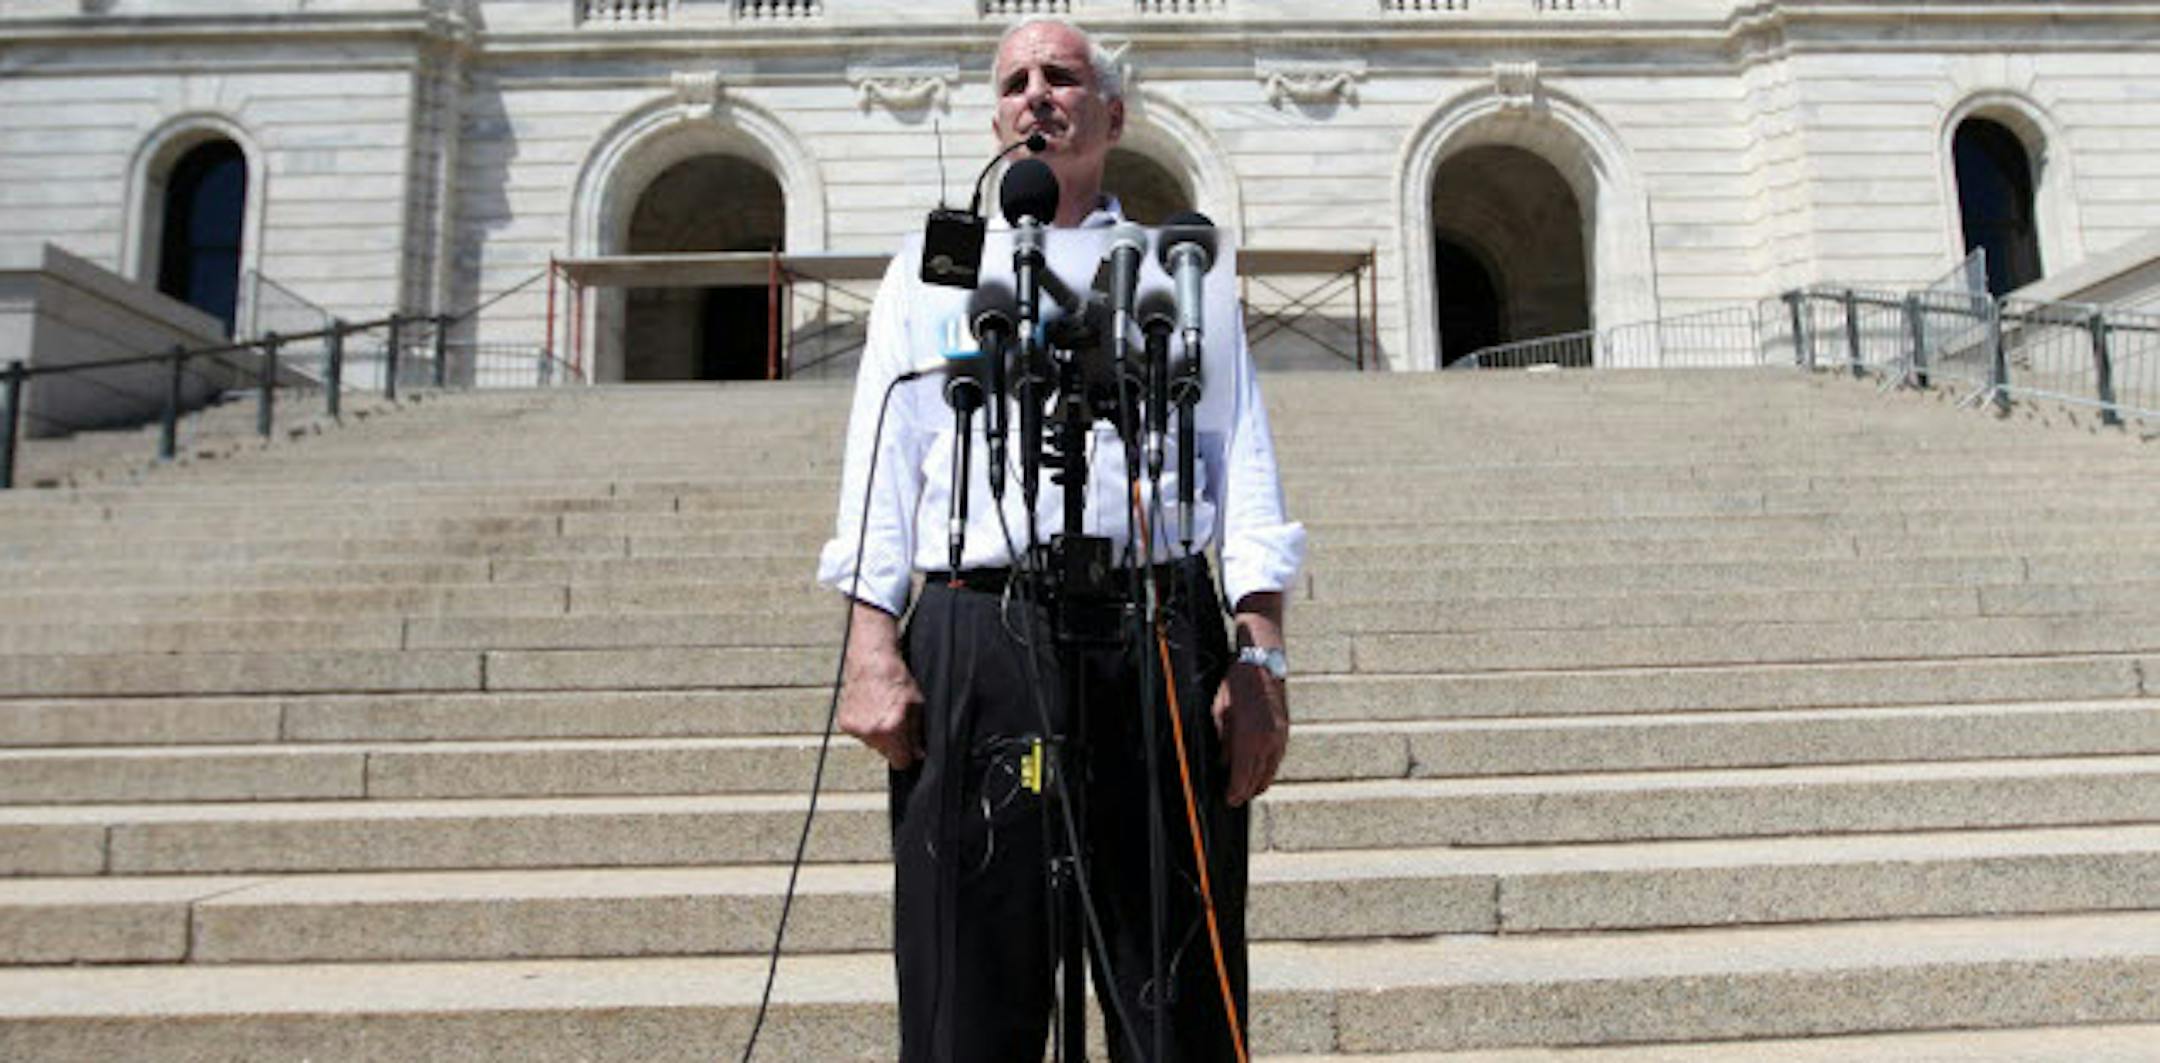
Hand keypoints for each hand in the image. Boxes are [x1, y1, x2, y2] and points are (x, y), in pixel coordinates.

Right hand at [839, 604, 925, 769]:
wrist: (871, 658)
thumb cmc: (895, 676)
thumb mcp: (916, 704)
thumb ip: (917, 733)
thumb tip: (919, 753)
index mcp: (891, 729)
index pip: (901, 762)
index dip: (908, 755)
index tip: (910, 749)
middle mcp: (871, 732)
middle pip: (886, 754)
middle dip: (893, 743)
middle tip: (896, 720)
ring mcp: (855, 728)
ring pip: (872, 744)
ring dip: (878, 734)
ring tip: (882, 710)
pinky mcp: (844, 722)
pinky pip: (859, 733)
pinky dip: (865, 725)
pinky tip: (871, 708)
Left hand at [1212, 655, 1287, 806]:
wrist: (1261, 664)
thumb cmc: (1236, 686)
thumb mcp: (1220, 714)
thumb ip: (1223, 743)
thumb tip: (1223, 764)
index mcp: (1249, 739)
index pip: (1242, 779)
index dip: (1235, 793)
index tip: (1228, 800)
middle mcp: (1268, 742)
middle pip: (1258, 780)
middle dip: (1246, 792)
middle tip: (1235, 798)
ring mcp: (1280, 737)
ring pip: (1271, 772)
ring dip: (1258, 783)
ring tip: (1246, 788)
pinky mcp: (1285, 731)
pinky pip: (1277, 759)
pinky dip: (1268, 768)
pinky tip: (1259, 770)